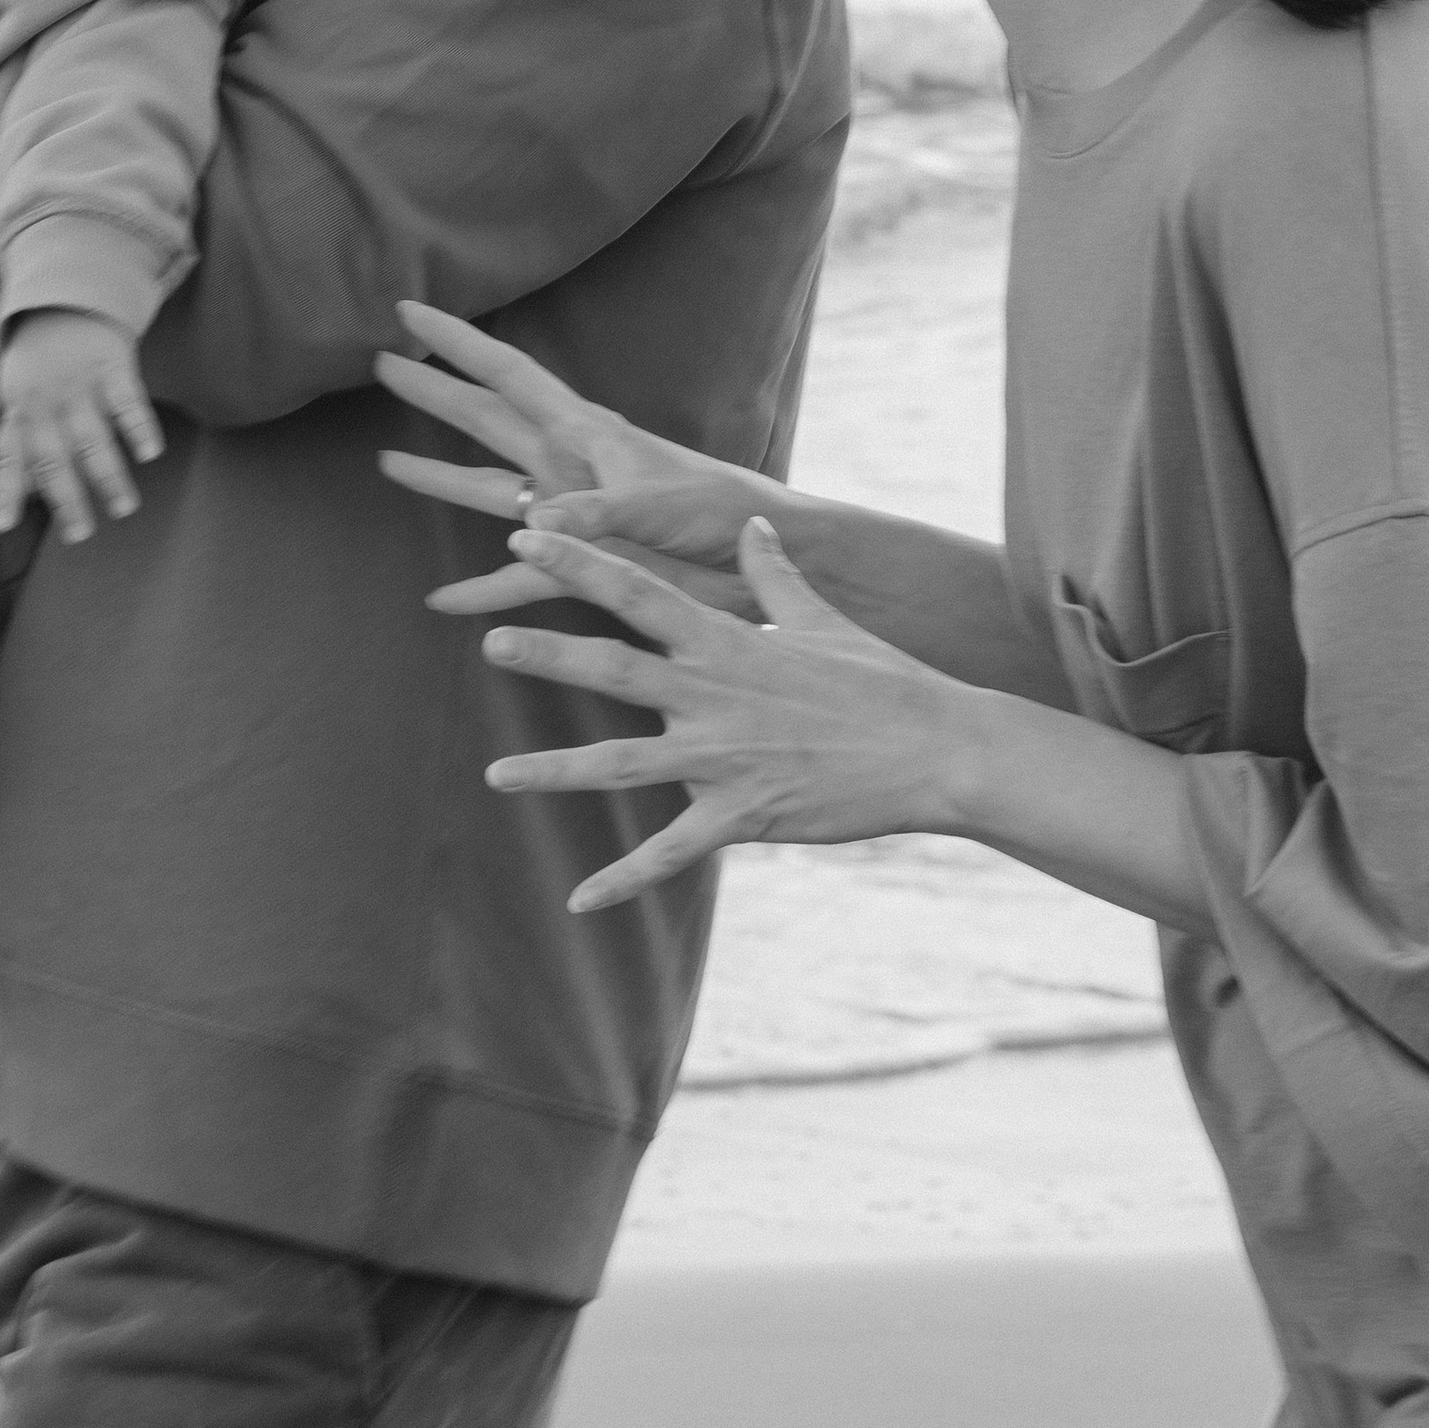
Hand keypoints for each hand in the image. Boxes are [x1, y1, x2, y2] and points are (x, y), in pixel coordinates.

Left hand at [0, 311, 161, 543]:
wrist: (63, 304)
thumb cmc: (37, 368)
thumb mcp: (16, 399)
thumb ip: (20, 445)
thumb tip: (19, 499)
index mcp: (19, 412)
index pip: (8, 458)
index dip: (5, 493)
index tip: (3, 528)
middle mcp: (45, 402)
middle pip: (53, 457)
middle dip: (66, 499)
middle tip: (81, 535)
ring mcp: (78, 385)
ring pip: (92, 438)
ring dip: (107, 476)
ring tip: (124, 508)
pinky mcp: (111, 368)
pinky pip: (127, 401)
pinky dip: (138, 427)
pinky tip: (150, 453)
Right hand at [374, 301, 771, 622]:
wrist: (759, 562)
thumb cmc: (718, 512)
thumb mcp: (656, 505)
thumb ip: (594, 512)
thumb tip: (528, 528)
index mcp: (586, 432)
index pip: (509, 374)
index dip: (458, 342)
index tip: (408, 309)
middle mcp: (567, 464)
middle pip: (485, 421)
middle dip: (434, 394)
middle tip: (378, 364)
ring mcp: (569, 514)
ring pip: (489, 493)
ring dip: (441, 479)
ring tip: (386, 464)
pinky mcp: (581, 563)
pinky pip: (517, 578)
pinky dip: (482, 591)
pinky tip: (444, 602)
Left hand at [477, 514, 976, 913]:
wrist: (936, 750)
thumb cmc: (883, 681)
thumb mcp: (824, 618)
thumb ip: (773, 575)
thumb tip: (755, 525)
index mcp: (728, 643)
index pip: (640, 592)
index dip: (581, 564)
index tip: (527, 537)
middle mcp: (714, 696)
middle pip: (615, 670)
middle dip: (550, 656)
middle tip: (492, 641)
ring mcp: (724, 759)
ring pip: (621, 765)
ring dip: (555, 770)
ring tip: (495, 775)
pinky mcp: (742, 815)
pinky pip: (669, 854)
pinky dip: (622, 880)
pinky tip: (579, 902)